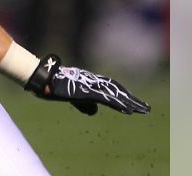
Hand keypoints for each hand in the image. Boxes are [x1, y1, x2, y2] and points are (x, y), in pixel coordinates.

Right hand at [25, 53, 150, 114]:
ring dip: (130, 103)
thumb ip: (85, 105)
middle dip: (132, 100)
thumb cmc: (55, 86)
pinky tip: (128, 111)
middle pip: (118, 91)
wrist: (44, 79)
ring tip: (142, 110)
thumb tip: (94, 112)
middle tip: (146, 108)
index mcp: (91, 84)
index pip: (112, 90)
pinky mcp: (88, 92)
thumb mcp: (73, 98)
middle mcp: (95, 83)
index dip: (125, 96)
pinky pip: (107, 100)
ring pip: (115, 95)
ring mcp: (92, 87)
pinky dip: (118, 105)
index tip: (136, 104)